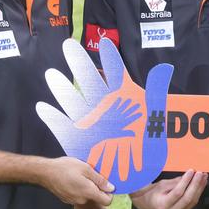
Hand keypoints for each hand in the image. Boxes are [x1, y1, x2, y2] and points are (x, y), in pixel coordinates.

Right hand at [37, 38, 172, 193]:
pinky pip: (65, 127)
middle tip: (68, 45)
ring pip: (74, 101)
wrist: (139, 166)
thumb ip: (156, 91)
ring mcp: (91, 121)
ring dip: (63, 89)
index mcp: (122, 97)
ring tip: (51, 74)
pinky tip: (43, 108)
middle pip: (90, 80)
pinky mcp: (81, 138)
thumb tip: (165, 68)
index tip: (105, 43)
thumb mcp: (155, 114)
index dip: (111, 59)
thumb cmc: (148, 138)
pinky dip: (54, 118)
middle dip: (80, 64)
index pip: (115, 73)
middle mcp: (104, 105)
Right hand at [40, 156, 113, 205]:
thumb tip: (111, 188)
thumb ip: (99, 179)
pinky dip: (79, 187)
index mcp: (88, 192)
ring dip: (87, 185)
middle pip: (96, 196)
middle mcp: (81, 199)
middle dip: (97, 185)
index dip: (110, 193)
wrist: (45, 172)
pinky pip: (78, 194)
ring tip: (81, 173)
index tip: (108, 183)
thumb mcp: (86, 168)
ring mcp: (73, 200)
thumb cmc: (65, 167)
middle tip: (92, 172)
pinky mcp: (67, 198)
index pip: (106, 201)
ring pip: (87, 194)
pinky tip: (73, 177)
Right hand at [130, 170, 207, 208]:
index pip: (177, 192)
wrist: (146, 206)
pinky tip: (201, 185)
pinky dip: (197, 193)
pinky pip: (192, 204)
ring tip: (204, 177)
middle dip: (196, 184)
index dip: (186, 181)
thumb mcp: (161, 185)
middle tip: (200, 173)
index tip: (191, 170)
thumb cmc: (152, 193)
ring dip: (199, 188)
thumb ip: (175, 182)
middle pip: (187, 198)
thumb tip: (188, 175)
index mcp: (162, 205)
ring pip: (192, 202)